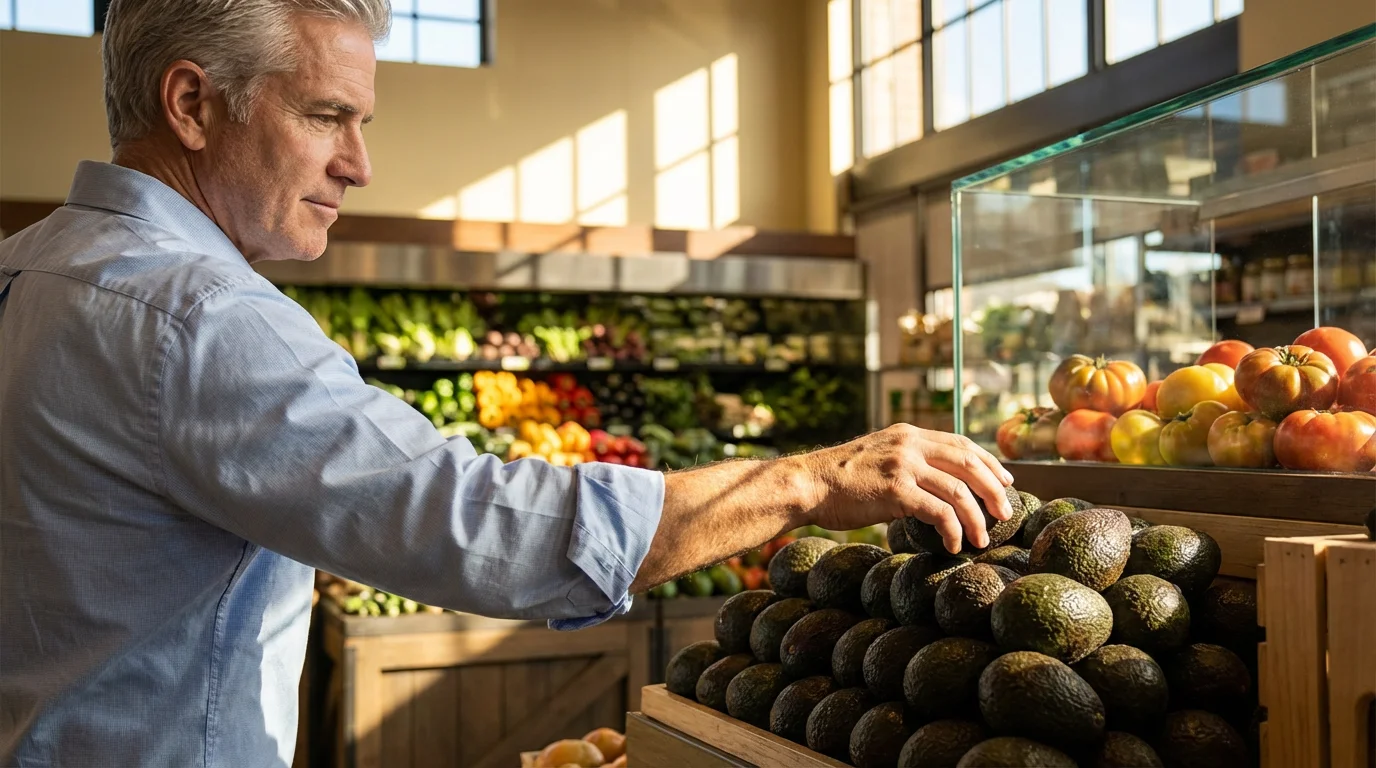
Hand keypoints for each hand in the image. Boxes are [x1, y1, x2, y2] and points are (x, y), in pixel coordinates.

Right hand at [803, 424, 1014, 553]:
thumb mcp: (878, 457)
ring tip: (982, 538)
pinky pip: (938, 512)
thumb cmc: (840, 480)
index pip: (961, 444)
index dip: (989, 463)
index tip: (1006, 481)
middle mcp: (909, 445)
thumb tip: (935, 485)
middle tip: (1005, 512)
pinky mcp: (895, 491)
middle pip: (969, 464)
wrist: (808, 484)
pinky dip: (953, 530)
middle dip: (994, 489)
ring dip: (976, 518)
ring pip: (959, 491)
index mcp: (908, 435)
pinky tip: (953, 545)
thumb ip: (906, 462)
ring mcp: (902, 466)